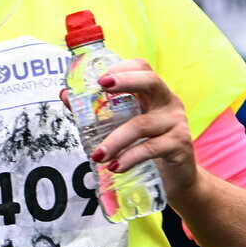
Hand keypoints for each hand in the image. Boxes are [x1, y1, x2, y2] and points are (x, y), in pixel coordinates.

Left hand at [62, 58, 197, 203]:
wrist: (177, 179)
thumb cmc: (149, 146)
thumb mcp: (126, 126)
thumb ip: (99, 112)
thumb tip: (66, 95)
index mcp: (154, 93)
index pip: (143, 67)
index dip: (123, 68)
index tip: (100, 78)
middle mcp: (168, 102)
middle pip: (151, 82)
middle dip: (126, 81)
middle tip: (101, 86)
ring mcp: (176, 123)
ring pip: (142, 125)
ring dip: (116, 140)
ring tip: (97, 155)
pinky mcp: (180, 145)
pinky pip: (151, 148)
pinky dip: (130, 157)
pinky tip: (116, 167)